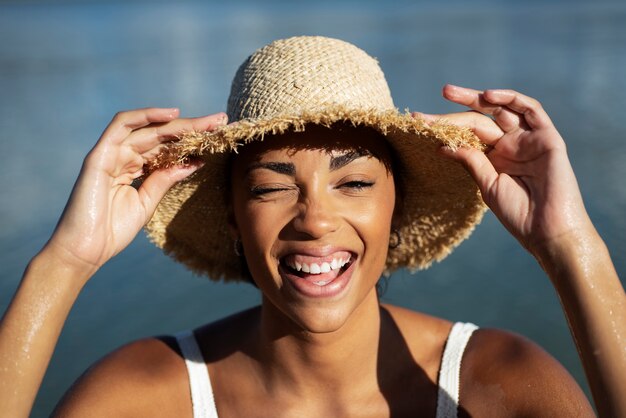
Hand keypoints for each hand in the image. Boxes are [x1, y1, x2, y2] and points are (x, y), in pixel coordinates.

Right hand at [45, 108, 226, 274]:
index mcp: (133, 168)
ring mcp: (111, 154)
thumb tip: (194, 163)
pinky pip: (121, 126)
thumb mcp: (147, 201)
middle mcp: (123, 156)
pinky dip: (145, 116)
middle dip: (192, 127)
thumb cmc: (112, 230)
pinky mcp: (99, 155)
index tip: (218, 136)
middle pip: (161, 135)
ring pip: (147, 128)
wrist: (85, 250)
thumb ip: (166, 179)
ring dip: (177, 122)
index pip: (166, 148)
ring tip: (205, 122)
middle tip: (220, 121)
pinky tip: (172, 115)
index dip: (191, 141)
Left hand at [418, 85, 592, 253]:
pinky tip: (489, 96)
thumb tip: (442, 145)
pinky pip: (532, 110)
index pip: (467, 134)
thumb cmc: (518, 214)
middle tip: (441, 92)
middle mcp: (511, 145)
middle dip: (458, 105)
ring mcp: (529, 139)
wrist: (547, 231)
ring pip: (504, 108)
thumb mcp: (487, 185)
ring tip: (451, 92)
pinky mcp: (547, 138)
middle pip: (481, 117)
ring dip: (480, 97)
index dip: (444, 126)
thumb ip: (471, 161)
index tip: (418, 122)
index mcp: (495, 157)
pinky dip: (511, 99)